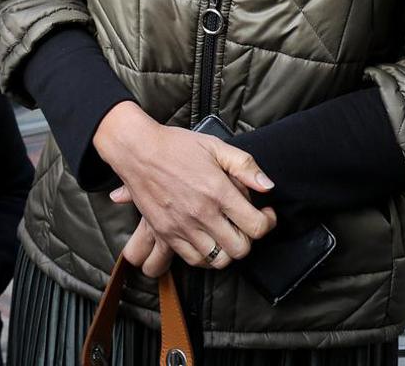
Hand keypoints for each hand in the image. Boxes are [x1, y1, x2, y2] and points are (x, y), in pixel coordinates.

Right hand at [93, 103, 276, 274]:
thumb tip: (268, 187)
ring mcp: (182, 226)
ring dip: (227, 250)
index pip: (256, 226)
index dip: (268, 223)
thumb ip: (245, 165)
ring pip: (218, 259)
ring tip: (226, 234)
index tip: (265, 214)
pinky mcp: (166, 232)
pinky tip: (207, 241)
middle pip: (240, 249)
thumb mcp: (215, 145)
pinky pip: (193, 259)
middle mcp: (201, 213)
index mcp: (217, 191)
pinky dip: (205, 256)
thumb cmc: (175, 145)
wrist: (136, 150)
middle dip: (249, 239)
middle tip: (244, 225)